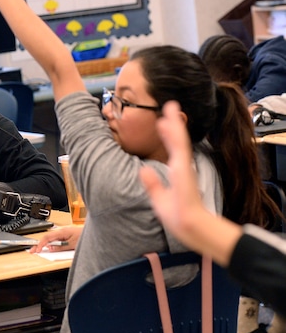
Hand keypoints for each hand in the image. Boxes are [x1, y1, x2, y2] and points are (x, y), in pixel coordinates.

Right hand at [29, 225, 81, 252]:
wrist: (92, 233)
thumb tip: (50, 249)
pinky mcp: (65, 235)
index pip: (47, 237)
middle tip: (32, 251)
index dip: (40, 244)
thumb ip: (60, 247)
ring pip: (50, 238)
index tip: (36, 250)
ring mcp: (62, 232)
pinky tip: (48, 247)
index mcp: (61, 232)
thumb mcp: (72, 245)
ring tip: (38, 250)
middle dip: (39, 244)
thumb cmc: (84, 237)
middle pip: (47, 238)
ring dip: (44, 244)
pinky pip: (55, 239)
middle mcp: (61, 231)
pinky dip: (50, 243)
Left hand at [138, 101, 202, 234]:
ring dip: (174, 122)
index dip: (167, 135)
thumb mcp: (159, 198)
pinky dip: (174, 134)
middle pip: (176, 140)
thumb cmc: (177, 217)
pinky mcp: (183, 169)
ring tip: (170, 107)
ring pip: (178, 139)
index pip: (171, 149)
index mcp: (176, 174)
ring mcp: (183, 166)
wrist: (188, 226)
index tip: (162, 122)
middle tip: (169, 107)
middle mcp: (181, 167)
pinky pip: (178, 147)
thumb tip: (143, 169)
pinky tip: (169, 122)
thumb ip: (152, 183)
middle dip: (172, 123)